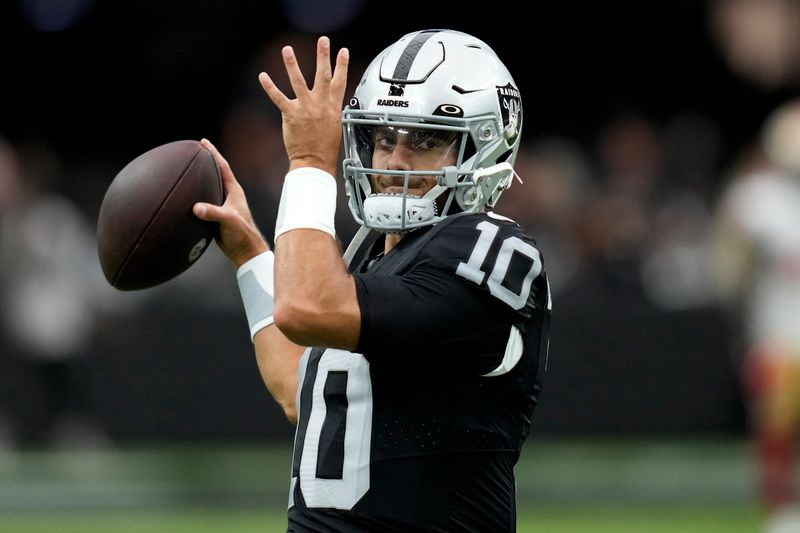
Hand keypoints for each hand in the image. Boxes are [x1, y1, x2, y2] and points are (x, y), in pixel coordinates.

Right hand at [193, 138, 268, 266]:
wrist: (244, 251)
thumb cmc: (242, 235)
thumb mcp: (228, 221)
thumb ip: (213, 213)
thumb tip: (196, 208)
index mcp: (234, 191)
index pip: (222, 167)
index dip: (213, 153)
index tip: (203, 142)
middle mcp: (228, 196)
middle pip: (215, 173)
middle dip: (205, 161)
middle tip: (193, 151)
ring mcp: (222, 205)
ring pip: (209, 187)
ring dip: (199, 179)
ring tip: (187, 170)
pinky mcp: (216, 216)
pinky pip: (203, 201)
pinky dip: (195, 196)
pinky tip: (184, 196)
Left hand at [259, 36, 348, 175]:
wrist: (314, 163)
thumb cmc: (325, 149)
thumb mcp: (335, 126)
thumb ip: (331, 111)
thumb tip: (331, 104)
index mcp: (333, 107)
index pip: (339, 81)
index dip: (341, 65)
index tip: (343, 51)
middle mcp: (320, 104)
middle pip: (322, 75)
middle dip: (323, 56)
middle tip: (323, 41)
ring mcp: (306, 108)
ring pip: (298, 81)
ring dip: (292, 64)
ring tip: (287, 50)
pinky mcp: (291, 115)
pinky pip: (278, 98)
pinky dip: (270, 87)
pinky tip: (263, 76)